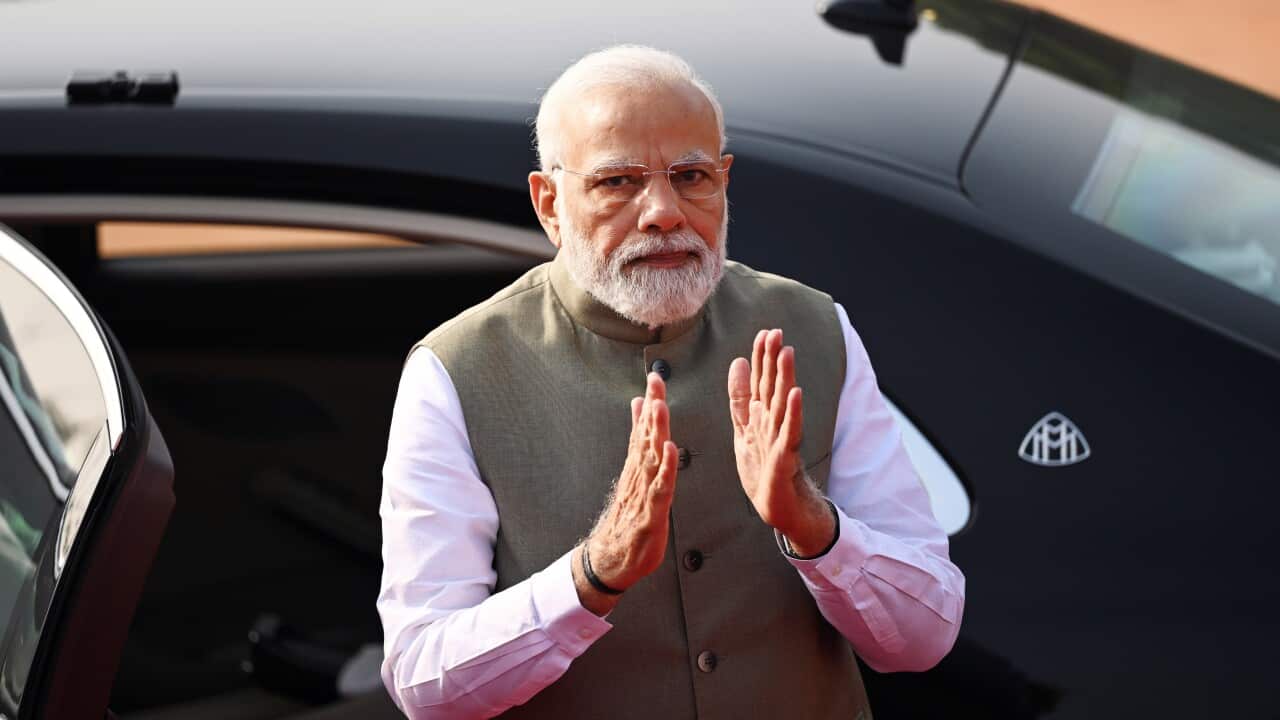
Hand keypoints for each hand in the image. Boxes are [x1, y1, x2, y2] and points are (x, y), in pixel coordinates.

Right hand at [574, 373, 678, 613]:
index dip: (649, 402)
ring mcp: (643, 493)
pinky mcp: (651, 512)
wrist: (611, 558)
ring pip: (651, 458)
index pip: (644, 429)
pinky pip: (660, 487)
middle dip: (652, 407)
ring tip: (659, 406)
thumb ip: (638, 442)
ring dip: (655, 431)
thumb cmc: (628, 517)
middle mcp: (639, 475)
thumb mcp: (635, 476)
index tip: (654, 377)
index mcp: (638, 466)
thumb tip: (638, 409)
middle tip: (654, 381)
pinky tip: (670, 450)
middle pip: (646, 437)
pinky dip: (665, 468)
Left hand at [727, 329, 834, 555]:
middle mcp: (772, 422)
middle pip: (771, 385)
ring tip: (786, 352)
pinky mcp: (785, 456)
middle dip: (772, 359)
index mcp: (760, 415)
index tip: (764, 332)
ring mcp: (780, 438)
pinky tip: (796, 394)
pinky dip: (793, 413)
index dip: (761, 358)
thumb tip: (738, 362)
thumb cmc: (762, 468)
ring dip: (784, 377)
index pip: (760, 381)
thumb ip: (741, 397)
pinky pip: (790, 432)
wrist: (777, 506)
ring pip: (781, 403)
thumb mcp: (744, 427)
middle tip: (775, 332)